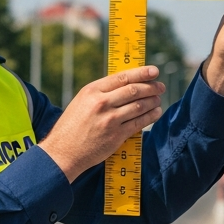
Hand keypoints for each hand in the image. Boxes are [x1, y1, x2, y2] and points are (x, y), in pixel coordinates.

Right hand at [39, 66, 163, 182]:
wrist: (63, 152)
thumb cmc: (72, 126)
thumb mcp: (82, 101)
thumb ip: (102, 93)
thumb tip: (126, 84)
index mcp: (92, 91)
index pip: (122, 77)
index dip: (141, 73)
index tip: (154, 71)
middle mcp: (101, 103)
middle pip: (134, 90)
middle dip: (151, 87)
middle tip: (160, 87)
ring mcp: (109, 119)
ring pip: (139, 106)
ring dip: (153, 101)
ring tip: (158, 99)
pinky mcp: (116, 135)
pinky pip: (139, 122)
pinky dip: (150, 116)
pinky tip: (156, 112)